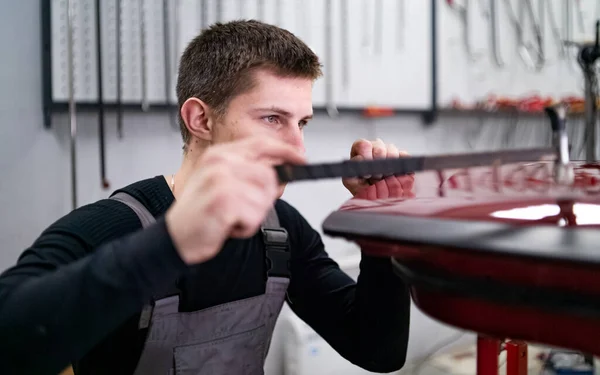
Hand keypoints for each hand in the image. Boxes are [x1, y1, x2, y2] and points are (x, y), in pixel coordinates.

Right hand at [165, 136, 305, 264]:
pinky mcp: (222, 202)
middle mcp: (219, 163)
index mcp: (219, 155)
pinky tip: (227, 226)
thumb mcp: (222, 184)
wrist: (175, 238)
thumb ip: (249, 173)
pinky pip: (254, 216)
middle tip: (242, 210)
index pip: (261, 143)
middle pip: (268, 176)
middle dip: (263, 199)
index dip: (285, 150)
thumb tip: (283, 171)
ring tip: (231, 217)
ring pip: (264, 198)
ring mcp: (220, 181)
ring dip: (252, 216)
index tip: (301, 159)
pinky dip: (245, 228)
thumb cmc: (200, 213)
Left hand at [342, 138, 414, 198]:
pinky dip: (400, 168)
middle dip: (377, 166)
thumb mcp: (351, 181)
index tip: (366, 173)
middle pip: (379, 147)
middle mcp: (376, 146)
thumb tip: (360, 158)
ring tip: (383, 178)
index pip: (364, 144)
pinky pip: (404, 157)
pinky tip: (395, 176)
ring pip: (392, 151)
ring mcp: (390, 150)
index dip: (365, 157)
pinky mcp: (402, 157)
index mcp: (361, 148)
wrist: (375, 197)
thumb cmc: (361, 187)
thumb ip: (351, 169)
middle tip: (375, 177)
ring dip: (388, 169)